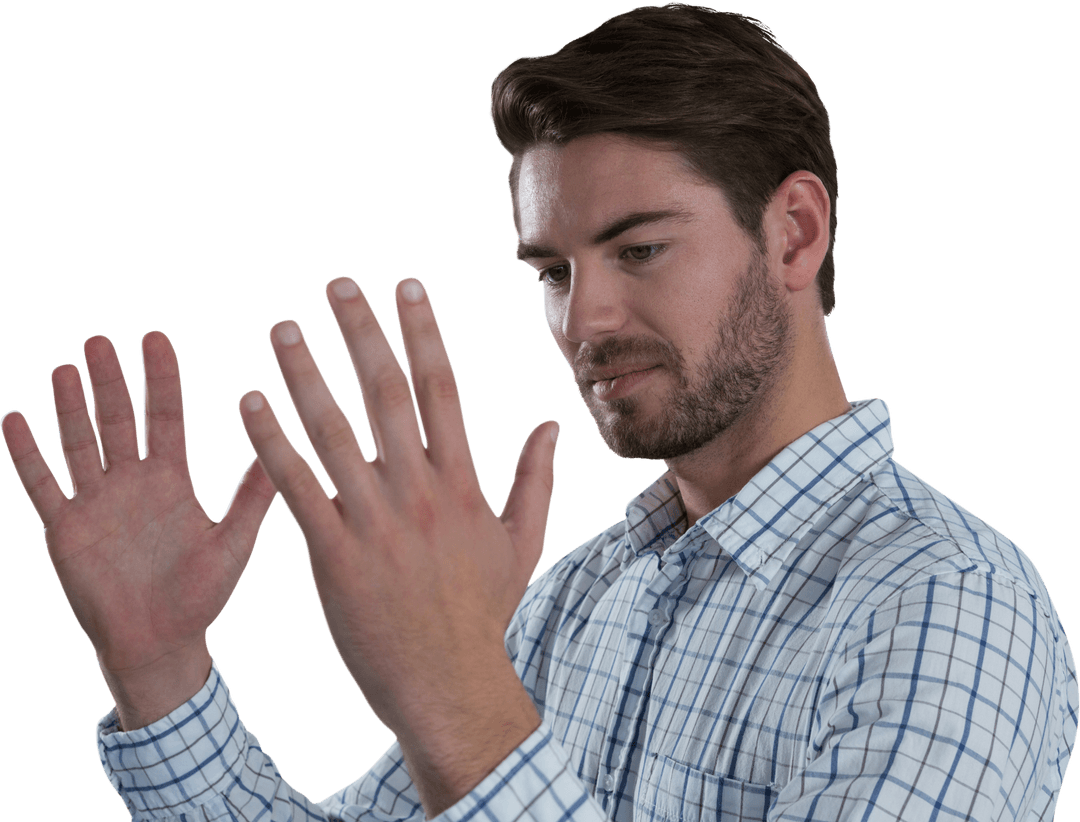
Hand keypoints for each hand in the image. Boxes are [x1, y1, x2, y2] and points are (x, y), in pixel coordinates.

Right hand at [1, 332, 276, 727]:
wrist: (160, 643)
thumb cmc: (202, 595)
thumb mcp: (233, 542)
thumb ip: (252, 497)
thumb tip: (283, 451)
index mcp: (171, 480)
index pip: (163, 417)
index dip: (159, 379)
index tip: (156, 337)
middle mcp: (131, 483)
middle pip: (116, 420)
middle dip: (109, 380)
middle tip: (100, 338)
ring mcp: (96, 503)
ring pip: (78, 444)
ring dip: (69, 407)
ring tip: (64, 367)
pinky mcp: (66, 529)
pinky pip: (43, 485)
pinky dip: (28, 454)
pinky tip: (15, 418)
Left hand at [238, 277, 556, 812]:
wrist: (450, 686)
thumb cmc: (482, 614)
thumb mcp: (521, 543)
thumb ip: (534, 479)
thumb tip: (549, 425)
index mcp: (461, 483)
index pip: (440, 388)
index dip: (422, 331)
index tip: (405, 286)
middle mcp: (420, 492)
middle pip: (385, 393)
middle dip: (360, 331)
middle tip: (335, 284)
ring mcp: (377, 522)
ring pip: (334, 431)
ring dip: (305, 374)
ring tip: (282, 329)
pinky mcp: (336, 555)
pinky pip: (298, 488)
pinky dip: (272, 443)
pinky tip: (249, 403)